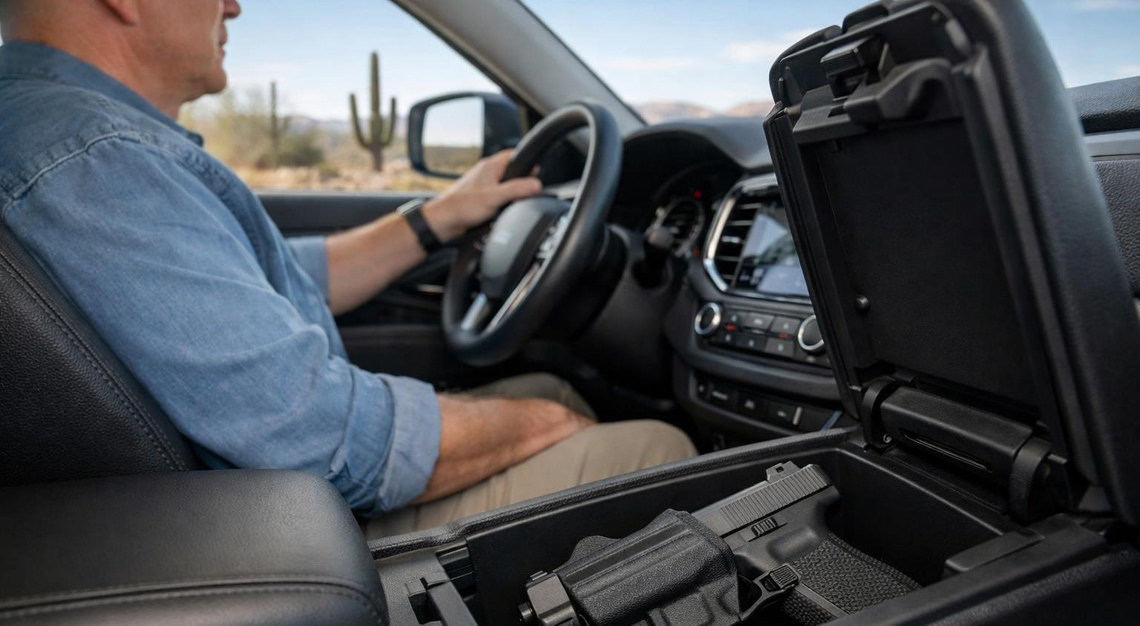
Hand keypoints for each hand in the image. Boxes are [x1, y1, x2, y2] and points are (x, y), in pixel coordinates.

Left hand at [421, 150, 542, 242]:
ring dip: (512, 194)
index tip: (537, 171)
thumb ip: (517, 190)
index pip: (514, 154)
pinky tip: (502, 211)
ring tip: (513, 203)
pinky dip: (503, 202)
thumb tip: (537, 184)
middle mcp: (487, 172)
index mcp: (490, 166)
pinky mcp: (481, 197)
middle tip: (527, 192)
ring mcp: (483, 185)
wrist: (444, 221)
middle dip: (522, 181)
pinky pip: (498, 196)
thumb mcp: (495, 197)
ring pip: (506, 185)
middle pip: (513, 171)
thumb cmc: (463, 206)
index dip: (527, 161)